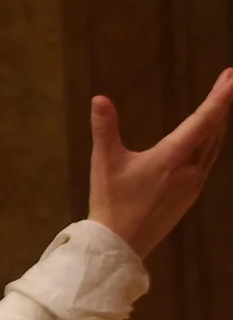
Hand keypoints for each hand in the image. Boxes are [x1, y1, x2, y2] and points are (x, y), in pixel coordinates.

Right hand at [88, 69, 232, 256]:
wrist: (120, 242)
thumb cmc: (111, 201)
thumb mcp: (103, 162)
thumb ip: (104, 128)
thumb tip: (99, 98)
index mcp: (172, 157)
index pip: (203, 120)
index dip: (220, 96)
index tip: (232, 76)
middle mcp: (191, 169)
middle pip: (215, 131)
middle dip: (223, 105)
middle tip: (231, 82)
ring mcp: (194, 184)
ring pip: (214, 148)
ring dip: (220, 125)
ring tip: (223, 107)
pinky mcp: (191, 196)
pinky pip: (208, 162)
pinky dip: (212, 144)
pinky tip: (208, 142)